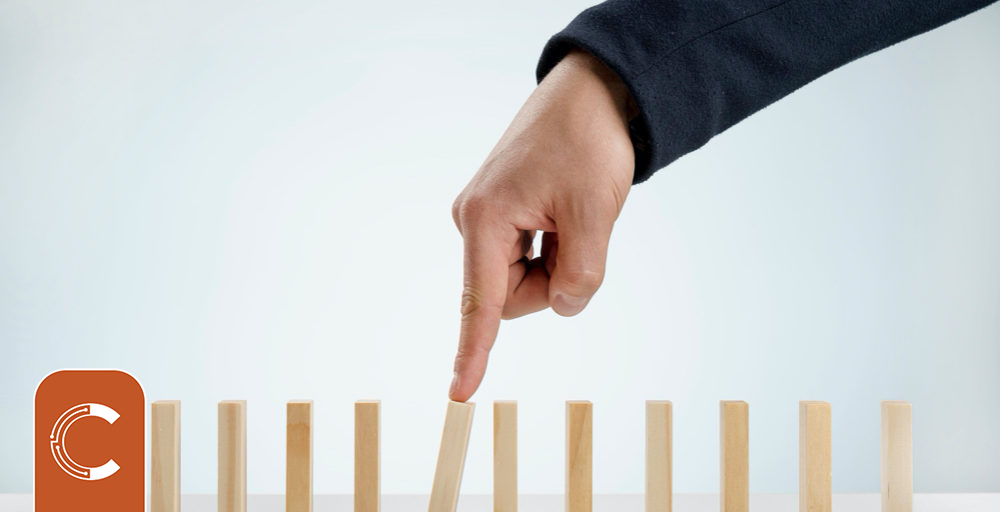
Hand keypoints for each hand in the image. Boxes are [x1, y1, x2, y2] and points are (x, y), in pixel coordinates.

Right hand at [449, 50, 635, 400]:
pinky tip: (563, 215)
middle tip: (580, 232)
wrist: (588, 97)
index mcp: (486, 219)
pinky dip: (552, 249)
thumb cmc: (587, 144)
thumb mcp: (596, 212)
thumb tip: (565, 304)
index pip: (481, 302)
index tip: (459, 394)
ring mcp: (485, 218)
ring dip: (556, 262)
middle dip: (552, 282)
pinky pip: (524, 258)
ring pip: (522, 279)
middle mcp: (474, 221)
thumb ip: (582, 273)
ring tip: (573, 214)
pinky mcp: (500, 215)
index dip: (472, 352)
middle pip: (512, 295)